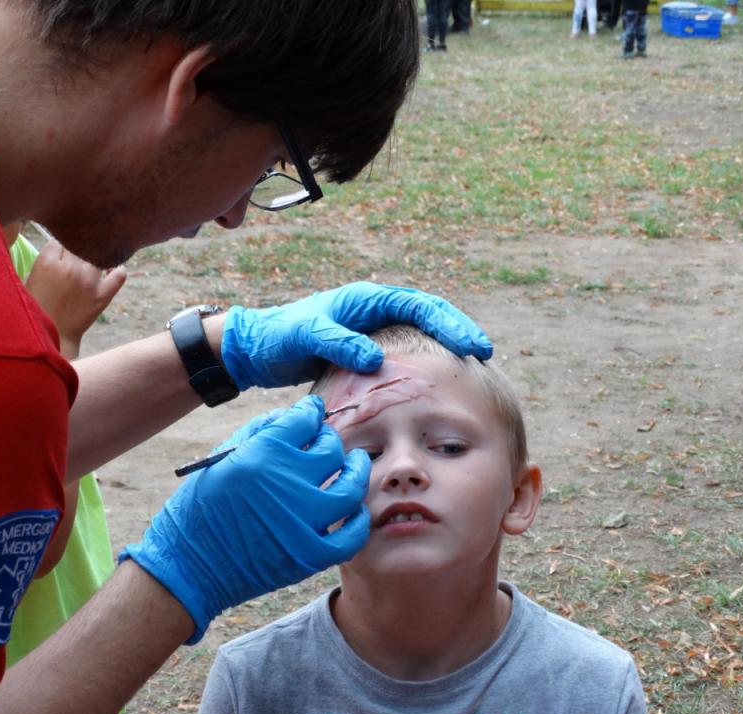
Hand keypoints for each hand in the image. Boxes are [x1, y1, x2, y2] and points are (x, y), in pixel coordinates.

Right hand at [25, 240, 126, 357]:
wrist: (52, 339)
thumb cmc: (36, 310)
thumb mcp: (29, 281)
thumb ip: (43, 262)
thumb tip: (58, 247)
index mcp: (47, 263)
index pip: (59, 242)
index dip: (59, 250)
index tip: (59, 257)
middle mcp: (70, 268)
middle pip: (78, 247)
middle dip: (74, 254)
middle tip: (72, 264)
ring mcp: (89, 281)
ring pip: (96, 257)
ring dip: (93, 260)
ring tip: (88, 268)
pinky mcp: (104, 295)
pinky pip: (119, 274)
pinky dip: (118, 269)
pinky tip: (112, 270)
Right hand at [120, 396, 370, 642]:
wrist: (189, 566)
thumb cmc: (200, 509)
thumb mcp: (221, 458)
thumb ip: (260, 431)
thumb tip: (295, 416)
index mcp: (263, 454)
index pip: (305, 419)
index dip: (311, 412)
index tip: (313, 414)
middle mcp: (287, 482)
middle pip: (331, 449)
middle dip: (329, 440)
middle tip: (327, 443)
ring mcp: (303, 520)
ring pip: (351, 487)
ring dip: (356, 471)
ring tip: (355, 464)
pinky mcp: (311, 555)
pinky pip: (352, 535)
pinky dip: (358, 520)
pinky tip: (354, 511)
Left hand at [220, 282, 491, 389]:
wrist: (258, 349)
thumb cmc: (279, 338)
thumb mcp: (306, 337)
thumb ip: (338, 344)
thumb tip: (374, 359)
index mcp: (368, 299)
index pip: (420, 305)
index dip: (448, 323)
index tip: (471, 345)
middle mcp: (375, 311)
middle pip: (430, 316)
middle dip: (458, 331)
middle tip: (484, 354)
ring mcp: (374, 330)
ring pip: (421, 335)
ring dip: (446, 348)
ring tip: (473, 369)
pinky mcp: (368, 351)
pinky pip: (406, 354)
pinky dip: (426, 364)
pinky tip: (439, 385)